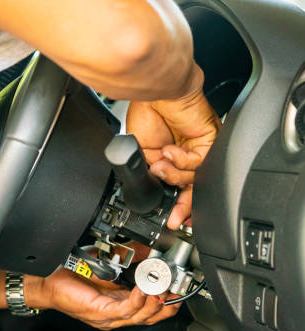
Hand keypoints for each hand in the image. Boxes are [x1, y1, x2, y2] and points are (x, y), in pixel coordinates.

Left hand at [27, 267, 179, 330]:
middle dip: (167, 306)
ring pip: (141, 316)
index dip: (167, 303)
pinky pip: (125, 310)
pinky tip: (145, 291)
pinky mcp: (100, 313)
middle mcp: (116, 314)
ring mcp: (109, 317)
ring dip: (156, 304)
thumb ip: (129, 259)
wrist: (48, 281)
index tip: (178, 290)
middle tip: (177, 293)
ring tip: (164, 291)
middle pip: (151, 317)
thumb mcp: (109, 265)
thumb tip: (148, 250)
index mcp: (120, 304)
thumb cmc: (73, 276)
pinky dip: (138, 301)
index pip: (150, 310)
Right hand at [126, 64, 220, 228]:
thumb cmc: (146, 112)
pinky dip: (180, 160)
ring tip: (158, 164)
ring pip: (196, 178)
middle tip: (175, 217)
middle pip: (194, 189)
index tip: (170, 219)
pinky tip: (169, 150)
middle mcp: (188, 155)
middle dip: (184, 206)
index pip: (178, 187)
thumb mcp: (141, 151)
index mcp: (171, 158)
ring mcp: (199, 149)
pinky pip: (198, 163)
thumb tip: (155, 187)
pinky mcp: (209, 141)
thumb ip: (151, 172)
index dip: (176, 205)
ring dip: (173, 175)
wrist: (154, 92)